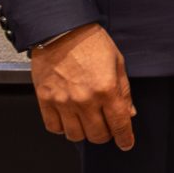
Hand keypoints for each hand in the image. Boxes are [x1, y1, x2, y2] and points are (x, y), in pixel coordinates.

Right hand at [30, 23, 134, 148]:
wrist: (60, 29)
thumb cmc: (89, 42)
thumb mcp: (117, 63)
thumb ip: (124, 91)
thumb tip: (129, 113)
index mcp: (106, 89)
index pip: (119, 125)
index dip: (125, 138)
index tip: (126, 143)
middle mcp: (85, 99)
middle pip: (98, 135)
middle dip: (106, 134)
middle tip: (106, 126)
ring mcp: (63, 101)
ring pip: (76, 135)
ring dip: (84, 132)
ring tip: (86, 120)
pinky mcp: (45, 100)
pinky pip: (54, 127)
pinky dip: (62, 127)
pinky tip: (68, 117)